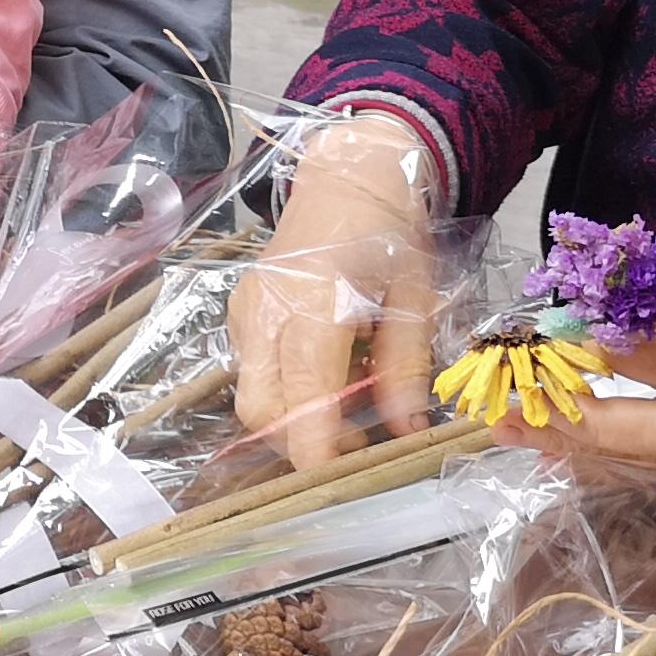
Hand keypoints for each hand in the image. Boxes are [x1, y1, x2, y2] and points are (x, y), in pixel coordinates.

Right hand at [229, 114, 442, 467]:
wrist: (349, 175)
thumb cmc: (391, 235)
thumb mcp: (415, 301)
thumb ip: (405, 369)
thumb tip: (406, 432)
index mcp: (315, 309)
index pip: (303, 404)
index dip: (319, 454)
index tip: (348, 480)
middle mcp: (267, 313)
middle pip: (261, 412)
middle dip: (300, 443)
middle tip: (352, 442)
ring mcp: (246, 311)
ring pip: (251, 394)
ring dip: (291, 417)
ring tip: (343, 402)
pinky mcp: (240, 309)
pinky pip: (251, 368)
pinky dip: (282, 387)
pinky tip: (323, 371)